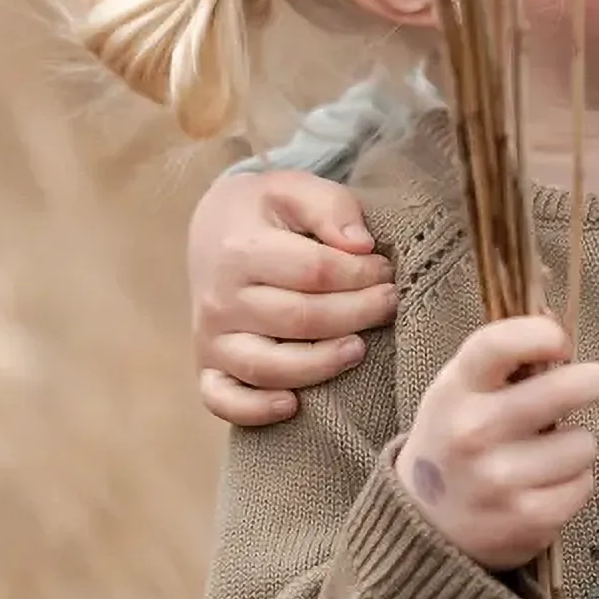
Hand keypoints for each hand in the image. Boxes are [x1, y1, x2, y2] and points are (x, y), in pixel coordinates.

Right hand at [190, 168, 399, 428]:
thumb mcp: (294, 188)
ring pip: (268, 367)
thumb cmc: (266, 213)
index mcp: (240, 249)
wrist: (214, 231)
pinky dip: (253, 410)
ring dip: (321, 365)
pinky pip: (222, 399)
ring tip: (359, 349)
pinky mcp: (209, 366)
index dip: (360, 275)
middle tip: (389, 302)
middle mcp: (220, 299)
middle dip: (357, 313)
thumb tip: (361, 245)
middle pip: (300, 319)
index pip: (314, 272)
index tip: (385, 270)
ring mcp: (211, 337)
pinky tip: (292, 405)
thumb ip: (331, 207)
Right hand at [398, 317, 598, 569]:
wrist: (425, 521)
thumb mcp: (463, 390)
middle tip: (595, 381)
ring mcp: (500, 479)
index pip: (500, 343)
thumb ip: (506, 357)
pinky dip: (574, 483)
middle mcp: (474, 432)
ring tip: (551, 452)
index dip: (543, 334)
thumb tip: (559, 321)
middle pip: (563, 390)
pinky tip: (547, 484)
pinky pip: (583, 485)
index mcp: (457, 389)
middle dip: (592, 381)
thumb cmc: (456, 438)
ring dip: (576, 444)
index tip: (562, 343)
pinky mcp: (526, 518)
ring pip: (583, 442)